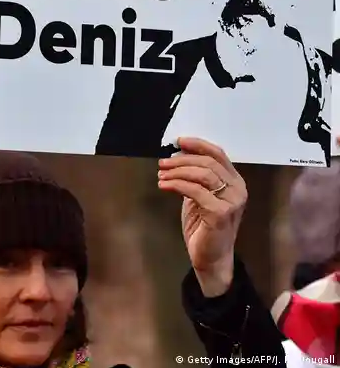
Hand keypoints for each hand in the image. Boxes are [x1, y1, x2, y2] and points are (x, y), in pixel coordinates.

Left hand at [158, 137, 247, 295]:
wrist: (210, 258)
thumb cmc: (204, 226)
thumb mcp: (199, 196)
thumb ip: (195, 177)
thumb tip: (177, 156)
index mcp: (235, 182)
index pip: (218, 154)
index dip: (198, 145)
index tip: (178, 141)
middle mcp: (238, 189)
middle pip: (208, 162)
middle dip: (182, 160)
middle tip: (163, 163)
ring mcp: (231, 201)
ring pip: (202, 174)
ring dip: (177, 171)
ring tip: (161, 174)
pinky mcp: (220, 213)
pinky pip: (195, 190)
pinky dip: (177, 184)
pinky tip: (164, 186)